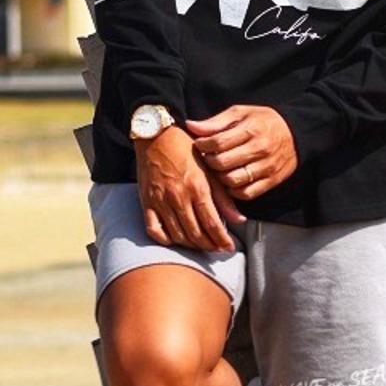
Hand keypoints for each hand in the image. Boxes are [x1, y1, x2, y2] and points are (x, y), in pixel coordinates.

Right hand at [135, 125, 244, 250]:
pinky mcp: (146, 202)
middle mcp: (178, 197)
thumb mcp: (210, 170)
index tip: (228, 248)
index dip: (222, 240)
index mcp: (197, 187)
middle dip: (209, 245)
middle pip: (195, 233)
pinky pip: (154, 230)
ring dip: (191, 245)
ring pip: (177, 235)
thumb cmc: (186, 150)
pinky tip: (175, 239)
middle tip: (216, 248)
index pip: (212, 223)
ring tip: (201, 246)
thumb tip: (239, 220)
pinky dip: (165, 239)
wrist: (157, 136)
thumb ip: (224, 198)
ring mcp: (160, 201)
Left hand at [186, 105, 298, 201]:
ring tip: (218, 169)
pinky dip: (234, 190)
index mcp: (251, 129)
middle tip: (207, 157)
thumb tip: (191, 126)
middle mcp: (260, 149)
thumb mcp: (241, 113)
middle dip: (209, 161)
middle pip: (223, 163)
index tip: (199, 144)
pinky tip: (230, 181)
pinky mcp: (271, 181)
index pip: (218, 142)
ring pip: (233, 180)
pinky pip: (246, 193)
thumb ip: (216, 122)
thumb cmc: (264, 121)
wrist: (297, 133)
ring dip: (219, 178)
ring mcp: (267, 167)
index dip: (203, 145)